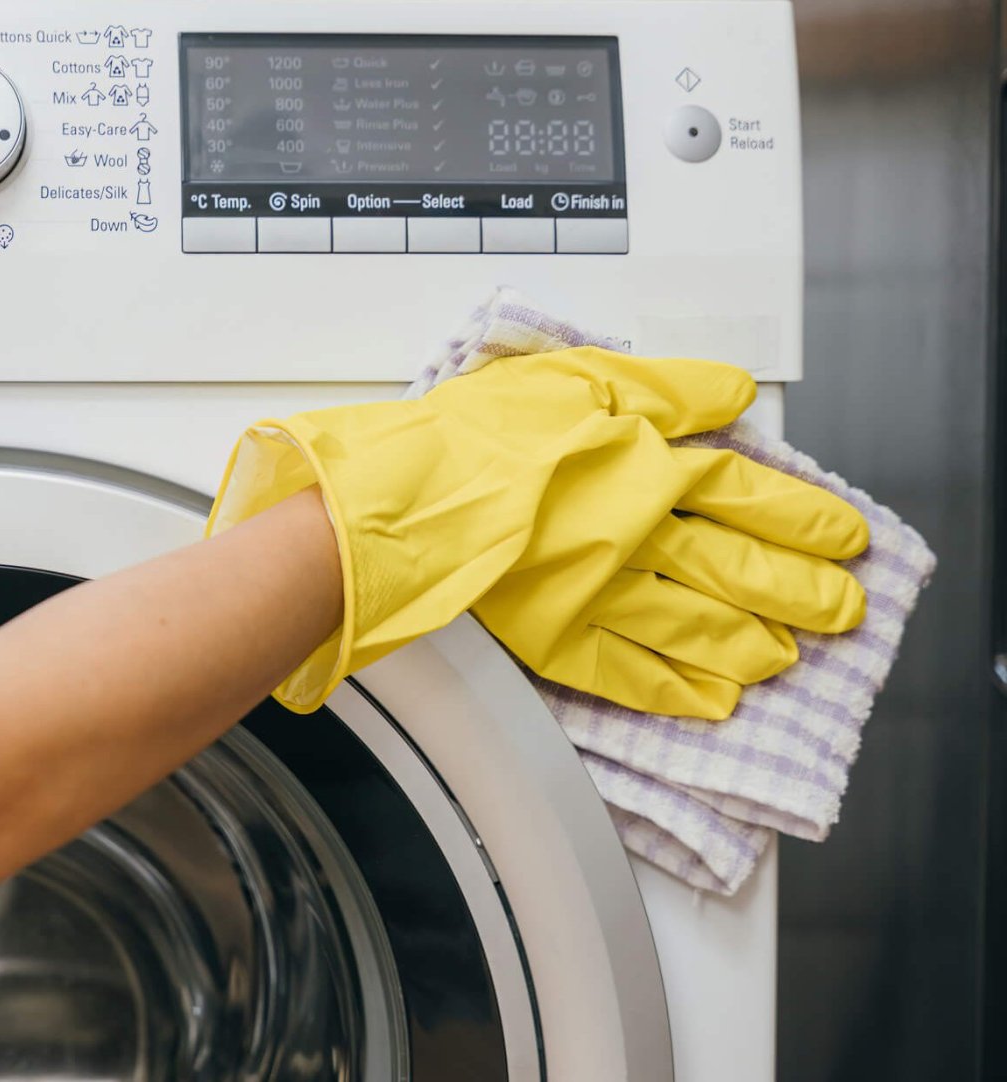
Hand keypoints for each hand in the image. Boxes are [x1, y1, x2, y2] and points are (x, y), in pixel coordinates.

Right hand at [207, 347, 866, 717]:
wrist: (409, 500)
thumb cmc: (481, 433)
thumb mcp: (581, 375)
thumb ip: (668, 387)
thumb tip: (734, 395)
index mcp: (649, 466)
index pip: (749, 493)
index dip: (803, 517)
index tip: (844, 535)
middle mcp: (640, 536)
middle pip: (741, 567)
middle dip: (801, 589)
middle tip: (844, 608)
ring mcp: (602, 594)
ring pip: (699, 626)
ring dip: (752, 644)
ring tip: (788, 657)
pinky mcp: (557, 636)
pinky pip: (631, 673)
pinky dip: (677, 691)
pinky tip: (710, 702)